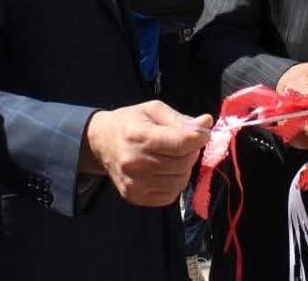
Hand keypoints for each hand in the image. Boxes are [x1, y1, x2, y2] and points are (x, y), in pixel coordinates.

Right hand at [80, 101, 212, 206]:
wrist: (100, 143)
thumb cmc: (130, 123)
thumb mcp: (152, 110)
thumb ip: (180, 118)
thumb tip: (206, 123)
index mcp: (138, 136)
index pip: (180, 143)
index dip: (199, 137)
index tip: (203, 131)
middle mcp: (134, 162)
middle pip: (182, 163)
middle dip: (191, 151)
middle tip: (185, 143)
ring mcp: (134, 184)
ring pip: (180, 181)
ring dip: (185, 168)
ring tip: (175, 157)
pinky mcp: (135, 197)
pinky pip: (170, 195)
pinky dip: (175, 182)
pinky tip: (167, 171)